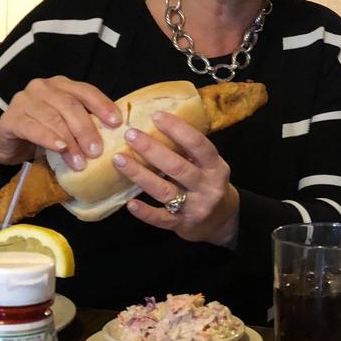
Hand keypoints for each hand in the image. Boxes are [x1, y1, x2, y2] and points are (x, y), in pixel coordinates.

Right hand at [0, 76, 121, 168]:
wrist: (10, 144)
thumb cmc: (45, 133)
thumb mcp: (68, 126)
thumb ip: (86, 124)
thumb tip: (115, 138)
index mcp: (62, 86)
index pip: (86, 91)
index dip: (102, 105)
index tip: (116, 123)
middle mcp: (42, 87)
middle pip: (70, 105)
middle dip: (86, 129)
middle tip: (97, 151)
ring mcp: (24, 100)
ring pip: (53, 118)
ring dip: (69, 141)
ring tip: (80, 161)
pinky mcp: (10, 118)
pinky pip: (32, 127)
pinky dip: (48, 139)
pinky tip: (60, 149)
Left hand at [117, 111, 238, 245]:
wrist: (221, 221)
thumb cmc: (208, 184)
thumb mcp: (208, 166)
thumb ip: (190, 151)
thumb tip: (158, 123)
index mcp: (215, 167)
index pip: (198, 145)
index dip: (178, 129)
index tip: (156, 116)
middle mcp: (207, 186)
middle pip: (178, 167)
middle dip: (152, 149)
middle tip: (130, 134)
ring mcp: (195, 207)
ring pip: (165, 191)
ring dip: (140, 175)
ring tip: (119, 159)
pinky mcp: (182, 225)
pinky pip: (162, 219)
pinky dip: (146, 212)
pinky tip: (130, 204)